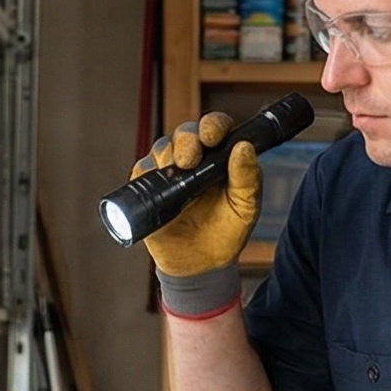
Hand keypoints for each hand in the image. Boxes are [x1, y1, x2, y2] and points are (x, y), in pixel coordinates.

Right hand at [134, 114, 258, 314]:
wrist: (201, 264)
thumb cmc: (227, 232)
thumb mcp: (246, 208)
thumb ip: (248, 179)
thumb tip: (244, 147)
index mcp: (221, 156)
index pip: (216, 127)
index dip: (212, 125)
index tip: (212, 136)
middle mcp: (195, 157)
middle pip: (186, 132)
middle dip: (186, 141)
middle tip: (189, 160)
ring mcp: (170, 171)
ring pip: (162, 147)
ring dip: (167, 155)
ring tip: (177, 174)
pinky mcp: (149, 187)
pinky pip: (142, 170)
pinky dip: (147, 173)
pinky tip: (157, 186)